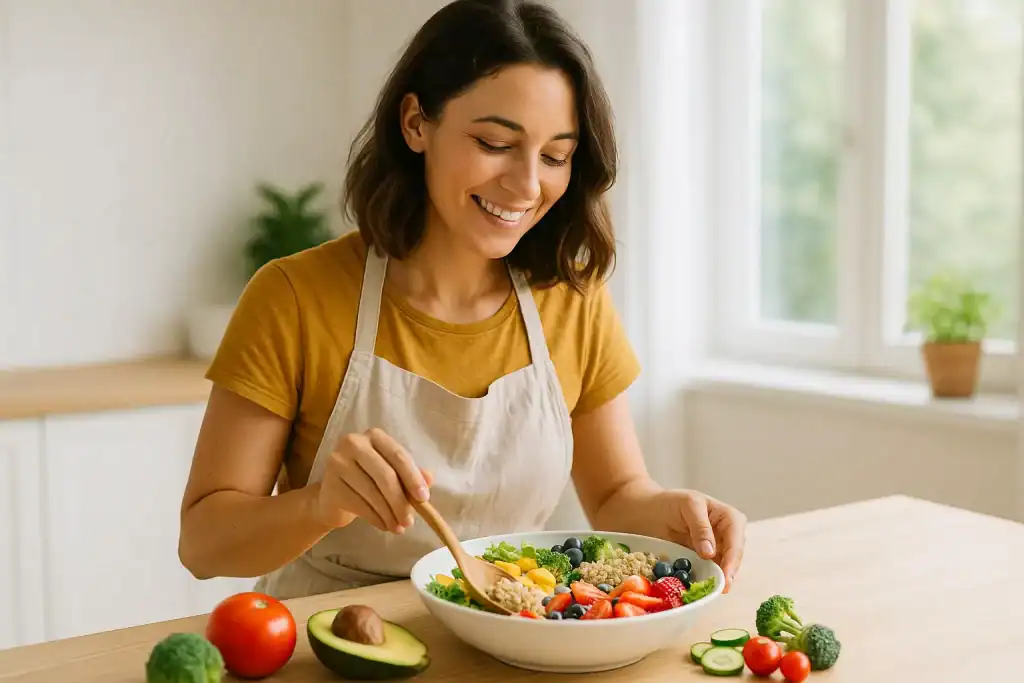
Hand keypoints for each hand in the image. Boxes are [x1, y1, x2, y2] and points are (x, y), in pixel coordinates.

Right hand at [315, 427, 432, 533]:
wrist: (334, 497)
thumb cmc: (368, 481)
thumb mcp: (391, 474)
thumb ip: (411, 474)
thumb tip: (429, 479)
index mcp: (374, 436)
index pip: (399, 455)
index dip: (413, 478)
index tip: (424, 498)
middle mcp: (354, 443)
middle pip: (385, 475)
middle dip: (401, 501)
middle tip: (410, 521)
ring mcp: (338, 462)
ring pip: (373, 493)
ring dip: (389, 514)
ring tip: (399, 527)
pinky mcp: (330, 485)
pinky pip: (359, 505)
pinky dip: (376, 519)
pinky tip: (384, 526)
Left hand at [652, 490, 746, 592]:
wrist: (651, 511)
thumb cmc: (671, 502)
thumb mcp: (688, 505)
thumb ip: (701, 527)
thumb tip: (711, 553)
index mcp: (730, 518)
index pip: (735, 540)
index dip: (732, 559)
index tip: (726, 575)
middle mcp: (727, 536)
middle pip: (733, 558)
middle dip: (727, 573)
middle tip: (721, 589)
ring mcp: (715, 551)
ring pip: (722, 568)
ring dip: (716, 579)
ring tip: (709, 591)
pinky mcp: (703, 562)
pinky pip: (707, 573)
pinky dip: (704, 580)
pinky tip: (698, 588)